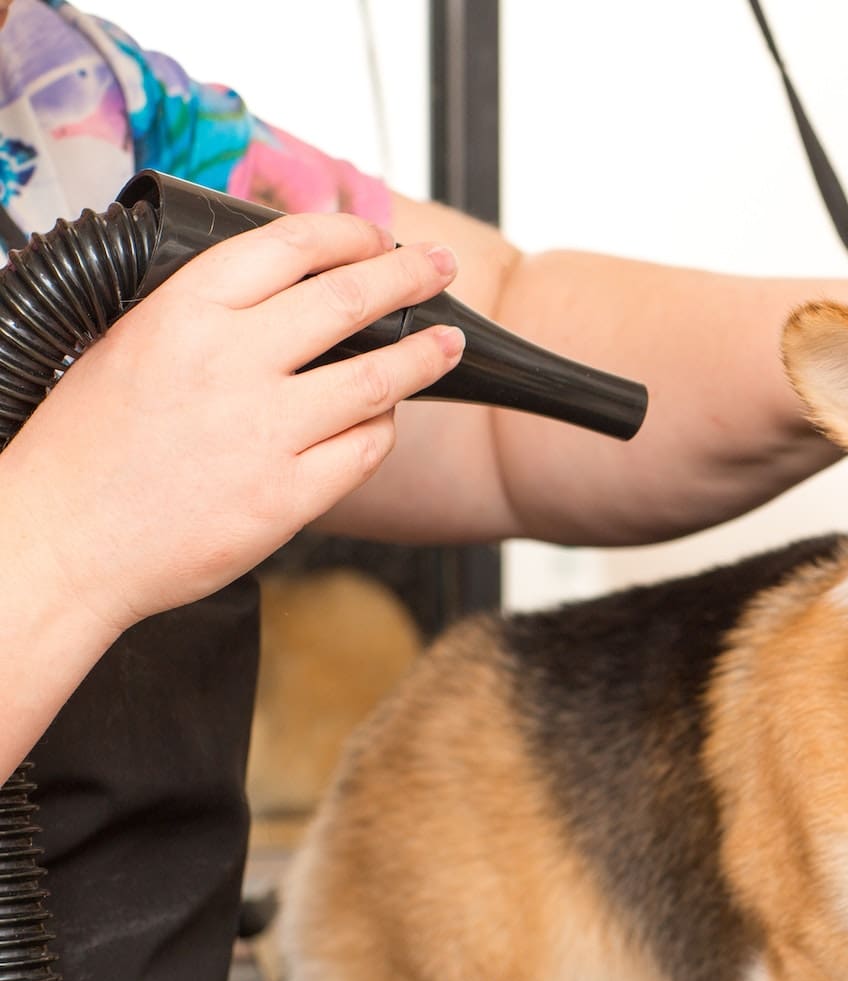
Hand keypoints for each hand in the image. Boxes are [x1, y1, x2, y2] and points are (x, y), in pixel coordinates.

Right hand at [0, 210, 465, 637]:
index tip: (376, 235)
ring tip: (447, 343)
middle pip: (351, 299)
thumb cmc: (84, 450)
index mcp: (183, 312)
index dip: (349, 233)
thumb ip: (203, 314)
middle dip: (411, 275)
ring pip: (379, 377)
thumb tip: (279, 287)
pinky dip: (382, 430)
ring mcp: (266, 431)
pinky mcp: (288, 496)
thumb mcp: (130, 346)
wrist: (62, 541)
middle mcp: (231, 362)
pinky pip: (365, 450)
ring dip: (425, 355)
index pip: (290, 245)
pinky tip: (383, 422)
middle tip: (441, 266)